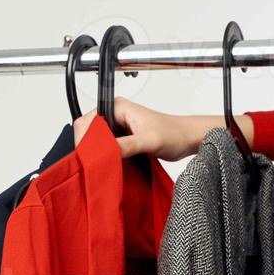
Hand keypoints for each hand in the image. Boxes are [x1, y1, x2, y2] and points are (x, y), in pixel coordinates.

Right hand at [72, 98, 249, 161]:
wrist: (189, 139)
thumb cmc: (175, 134)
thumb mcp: (150, 140)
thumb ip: (128, 145)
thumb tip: (106, 153)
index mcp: (118, 107)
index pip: (87, 122)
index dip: (84, 140)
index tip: (88, 157)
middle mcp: (115, 115)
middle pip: (88, 132)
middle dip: (89, 149)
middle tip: (94, 166)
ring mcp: (118, 127)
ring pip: (96, 142)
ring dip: (97, 155)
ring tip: (102, 167)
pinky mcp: (123, 139)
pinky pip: (106, 149)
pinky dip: (106, 158)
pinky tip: (110, 167)